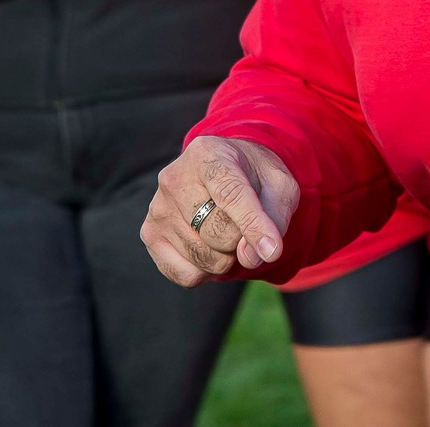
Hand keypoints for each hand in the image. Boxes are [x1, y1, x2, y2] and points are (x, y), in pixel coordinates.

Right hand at [142, 137, 299, 287]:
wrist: (224, 172)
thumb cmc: (255, 178)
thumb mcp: (279, 186)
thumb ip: (273, 218)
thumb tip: (250, 257)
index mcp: (208, 154)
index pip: (229, 194)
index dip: (252, 225)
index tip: (272, 250)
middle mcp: (175, 177)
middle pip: (218, 232)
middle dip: (243, 239)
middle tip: (244, 223)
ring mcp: (158, 207)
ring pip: (205, 257)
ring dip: (228, 256)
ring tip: (226, 230)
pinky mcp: (150, 235)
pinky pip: (186, 274)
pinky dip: (207, 271)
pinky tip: (210, 246)